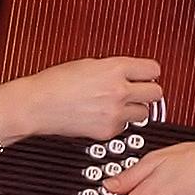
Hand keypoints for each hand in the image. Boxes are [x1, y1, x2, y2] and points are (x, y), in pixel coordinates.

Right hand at [16, 57, 161, 140]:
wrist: (38, 104)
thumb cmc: (56, 82)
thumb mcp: (88, 63)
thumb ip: (113, 68)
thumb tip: (129, 73)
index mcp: (114, 68)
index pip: (153, 69)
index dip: (149, 72)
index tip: (147, 75)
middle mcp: (119, 91)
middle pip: (156, 93)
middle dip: (148, 91)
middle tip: (139, 91)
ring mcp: (115, 113)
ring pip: (144, 113)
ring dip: (135, 108)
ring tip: (120, 105)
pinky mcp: (108, 131)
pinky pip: (125, 127)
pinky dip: (119, 122)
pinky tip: (104, 115)